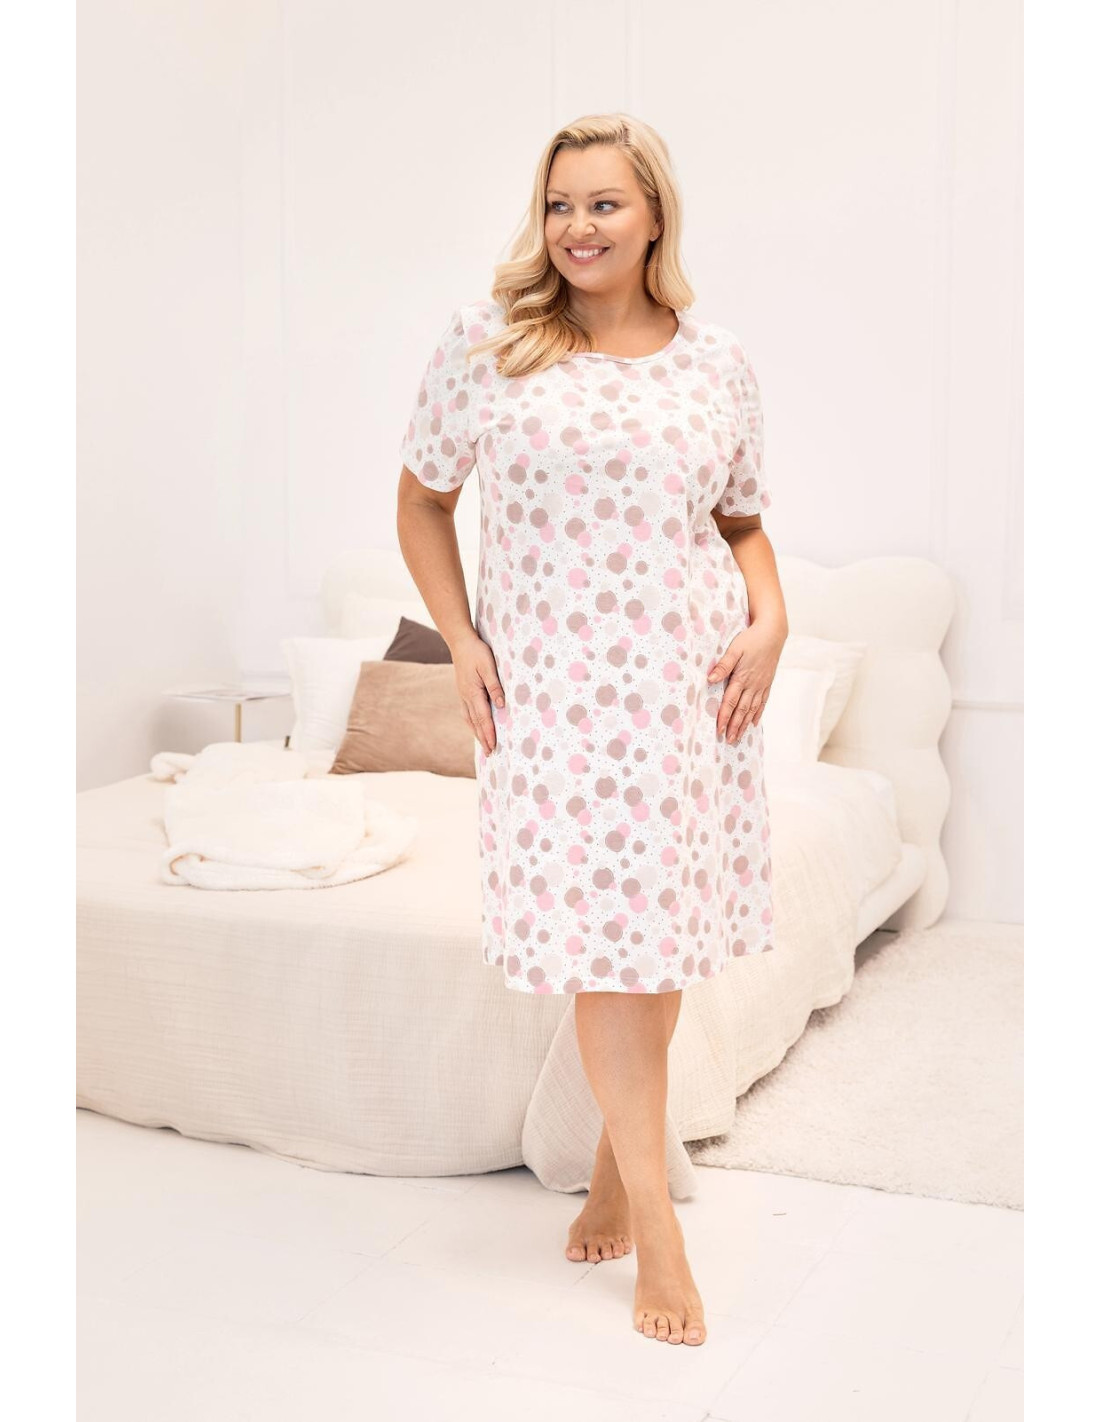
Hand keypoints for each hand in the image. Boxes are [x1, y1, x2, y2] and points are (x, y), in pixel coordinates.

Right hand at [451, 630, 505, 755]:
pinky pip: (467, 712)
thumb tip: (501, 705)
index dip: (489, 732)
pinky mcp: (463, 691)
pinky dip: (472, 722)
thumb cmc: (476, 652)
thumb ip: (495, 686)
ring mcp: (463, 694)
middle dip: (483, 738)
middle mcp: (466, 696)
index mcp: (473, 692)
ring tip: (483, 745)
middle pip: (475, 722)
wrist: (460, 642)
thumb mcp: (488, 666)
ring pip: (470, 718)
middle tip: (489, 753)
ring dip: (477, 733)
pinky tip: (474, 726)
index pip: (483, 717)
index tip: (493, 746)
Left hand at [707, 620, 785, 742]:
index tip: (719, 730)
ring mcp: (761, 685)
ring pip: (752, 709)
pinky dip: (758, 713)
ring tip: (739, 736)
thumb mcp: (734, 649)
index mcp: (742, 677)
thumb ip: (723, 665)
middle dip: (735, 726)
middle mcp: (753, 684)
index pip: (730, 702)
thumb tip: (710, 680)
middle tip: (729, 740)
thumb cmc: (751, 639)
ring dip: (745, 724)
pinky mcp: (768, 682)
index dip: (724, 717)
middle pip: (742, 710)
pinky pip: (763, 702)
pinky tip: (754, 722)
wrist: (773, 633)